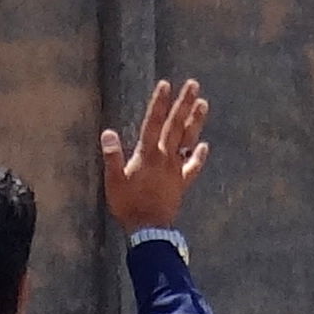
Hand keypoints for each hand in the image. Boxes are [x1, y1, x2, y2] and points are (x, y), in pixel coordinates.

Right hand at [101, 76, 209, 232]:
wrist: (149, 229)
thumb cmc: (128, 205)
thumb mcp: (113, 181)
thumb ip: (112, 156)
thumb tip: (108, 133)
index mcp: (147, 155)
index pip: (153, 123)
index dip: (159, 103)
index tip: (166, 84)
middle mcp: (165, 157)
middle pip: (175, 126)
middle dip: (184, 104)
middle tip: (193, 84)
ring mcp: (176, 169)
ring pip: (188, 140)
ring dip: (196, 121)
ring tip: (203, 103)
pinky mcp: (182, 183)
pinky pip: (193, 167)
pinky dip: (200, 156)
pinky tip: (205, 145)